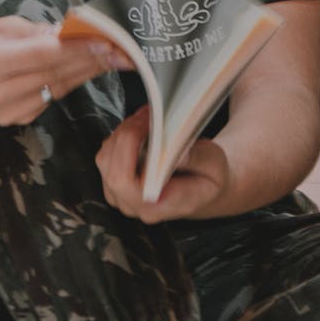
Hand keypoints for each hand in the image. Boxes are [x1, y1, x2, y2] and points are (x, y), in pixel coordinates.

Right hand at [0, 16, 131, 126]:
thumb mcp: (0, 27)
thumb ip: (36, 32)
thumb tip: (72, 32)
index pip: (43, 55)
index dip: (78, 49)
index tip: (108, 42)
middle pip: (55, 73)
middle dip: (93, 59)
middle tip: (124, 49)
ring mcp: (6, 113)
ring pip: (58, 88)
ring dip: (89, 71)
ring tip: (115, 56)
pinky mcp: (16, 121)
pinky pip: (52, 98)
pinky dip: (72, 81)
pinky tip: (89, 68)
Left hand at [96, 106, 229, 222]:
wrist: (205, 188)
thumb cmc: (209, 178)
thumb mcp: (214, 165)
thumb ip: (196, 159)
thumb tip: (175, 153)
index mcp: (158, 206)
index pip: (125, 183)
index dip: (129, 149)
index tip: (149, 127)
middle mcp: (136, 205)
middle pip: (111, 167)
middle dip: (127, 134)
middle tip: (150, 115)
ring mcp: (123, 196)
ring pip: (106, 159)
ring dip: (124, 132)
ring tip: (147, 118)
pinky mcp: (118, 184)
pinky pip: (107, 156)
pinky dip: (121, 137)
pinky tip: (141, 127)